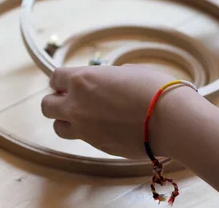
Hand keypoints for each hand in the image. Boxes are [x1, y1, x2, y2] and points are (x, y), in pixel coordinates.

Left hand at [41, 64, 198, 158]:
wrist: (171, 120)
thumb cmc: (154, 88)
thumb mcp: (126, 71)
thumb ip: (105, 77)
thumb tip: (103, 82)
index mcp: (82, 80)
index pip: (55, 78)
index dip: (62, 80)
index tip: (70, 81)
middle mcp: (77, 105)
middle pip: (47, 106)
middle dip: (57, 101)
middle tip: (74, 99)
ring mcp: (85, 129)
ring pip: (58, 127)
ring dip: (66, 120)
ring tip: (85, 115)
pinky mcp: (98, 147)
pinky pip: (81, 140)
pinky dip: (87, 133)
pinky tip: (104, 126)